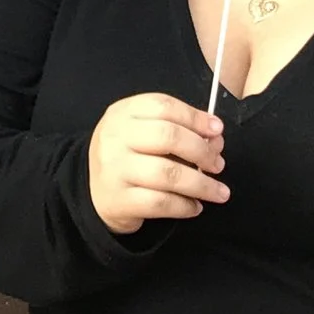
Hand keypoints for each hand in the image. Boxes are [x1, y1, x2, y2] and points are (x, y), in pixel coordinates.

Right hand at [86, 92, 228, 234]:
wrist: (94, 192)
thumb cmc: (128, 156)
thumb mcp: (143, 133)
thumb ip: (179, 130)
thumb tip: (215, 140)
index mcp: (122, 113)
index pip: (163, 106)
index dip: (195, 117)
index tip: (217, 130)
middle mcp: (114, 137)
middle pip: (168, 136)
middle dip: (202, 151)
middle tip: (218, 164)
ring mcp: (114, 170)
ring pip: (168, 174)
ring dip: (201, 184)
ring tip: (219, 191)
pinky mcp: (119, 200)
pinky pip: (161, 203)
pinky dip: (185, 206)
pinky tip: (195, 207)